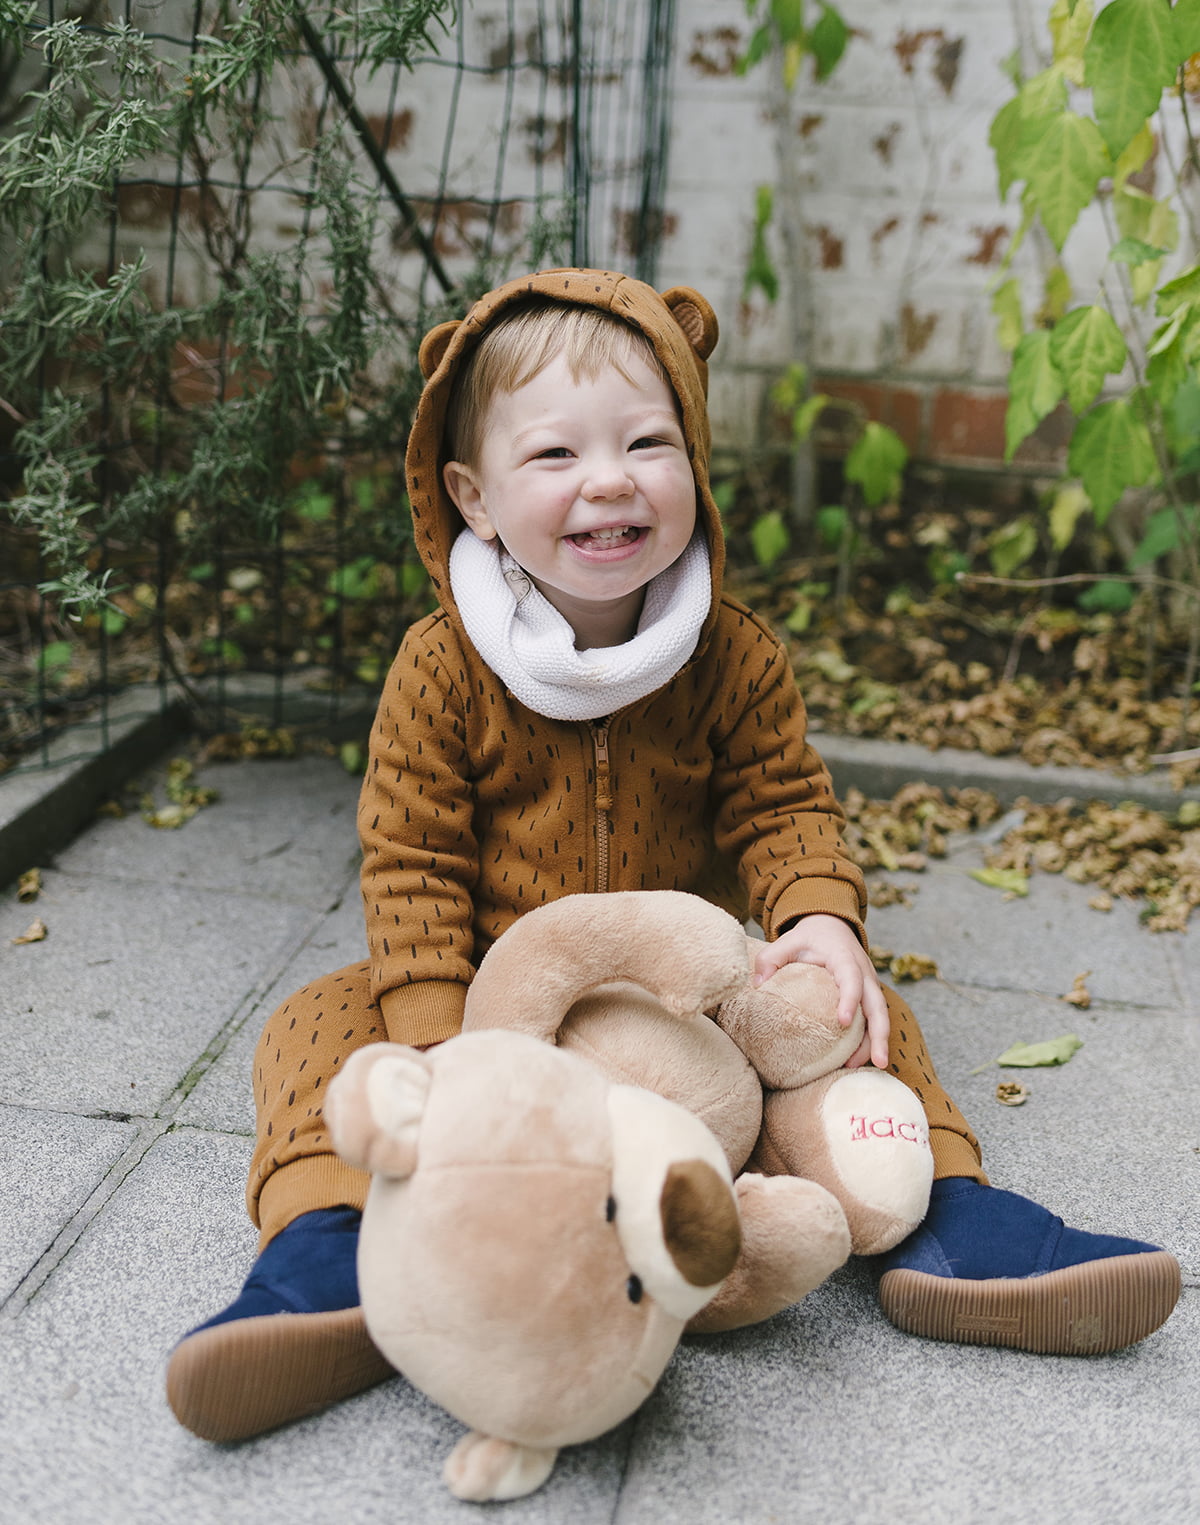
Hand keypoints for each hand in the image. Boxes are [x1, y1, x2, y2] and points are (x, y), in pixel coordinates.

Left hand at [752, 913, 889, 1069]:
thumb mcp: (788, 940)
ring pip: (881, 1016)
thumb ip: (769, 958)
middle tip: (878, 1061)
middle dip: (879, 1034)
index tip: (843, 1021)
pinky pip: (874, 1020)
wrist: (832, 927)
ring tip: (874, 1066)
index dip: (850, 999)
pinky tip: (860, 1060)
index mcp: (844, 958)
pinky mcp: (868, 996)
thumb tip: (758, 985)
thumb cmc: (809, 937)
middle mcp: (864, 973)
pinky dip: (870, 1039)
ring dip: (878, 1042)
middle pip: (878, 1005)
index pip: (851, 978)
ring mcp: (869, 986)